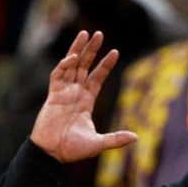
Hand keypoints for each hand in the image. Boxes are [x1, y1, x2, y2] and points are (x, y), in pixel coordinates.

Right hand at [31, 30, 133, 162]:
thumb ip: (115, 139)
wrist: (51, 153)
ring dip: (78, 50)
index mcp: (86, 101)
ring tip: (85, 34)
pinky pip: (58, 75)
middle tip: (99, 33)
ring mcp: (63, 93)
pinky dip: (64, 65)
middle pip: (84, 66)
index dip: (105, 65)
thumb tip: (136, 138)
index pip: (97, 77)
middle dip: (91, 50)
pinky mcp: (52, 95)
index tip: (115, 52)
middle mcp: (75, 93)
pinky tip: (73, 57)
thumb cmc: (71, 149)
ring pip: (71, 66)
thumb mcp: (97, 143)